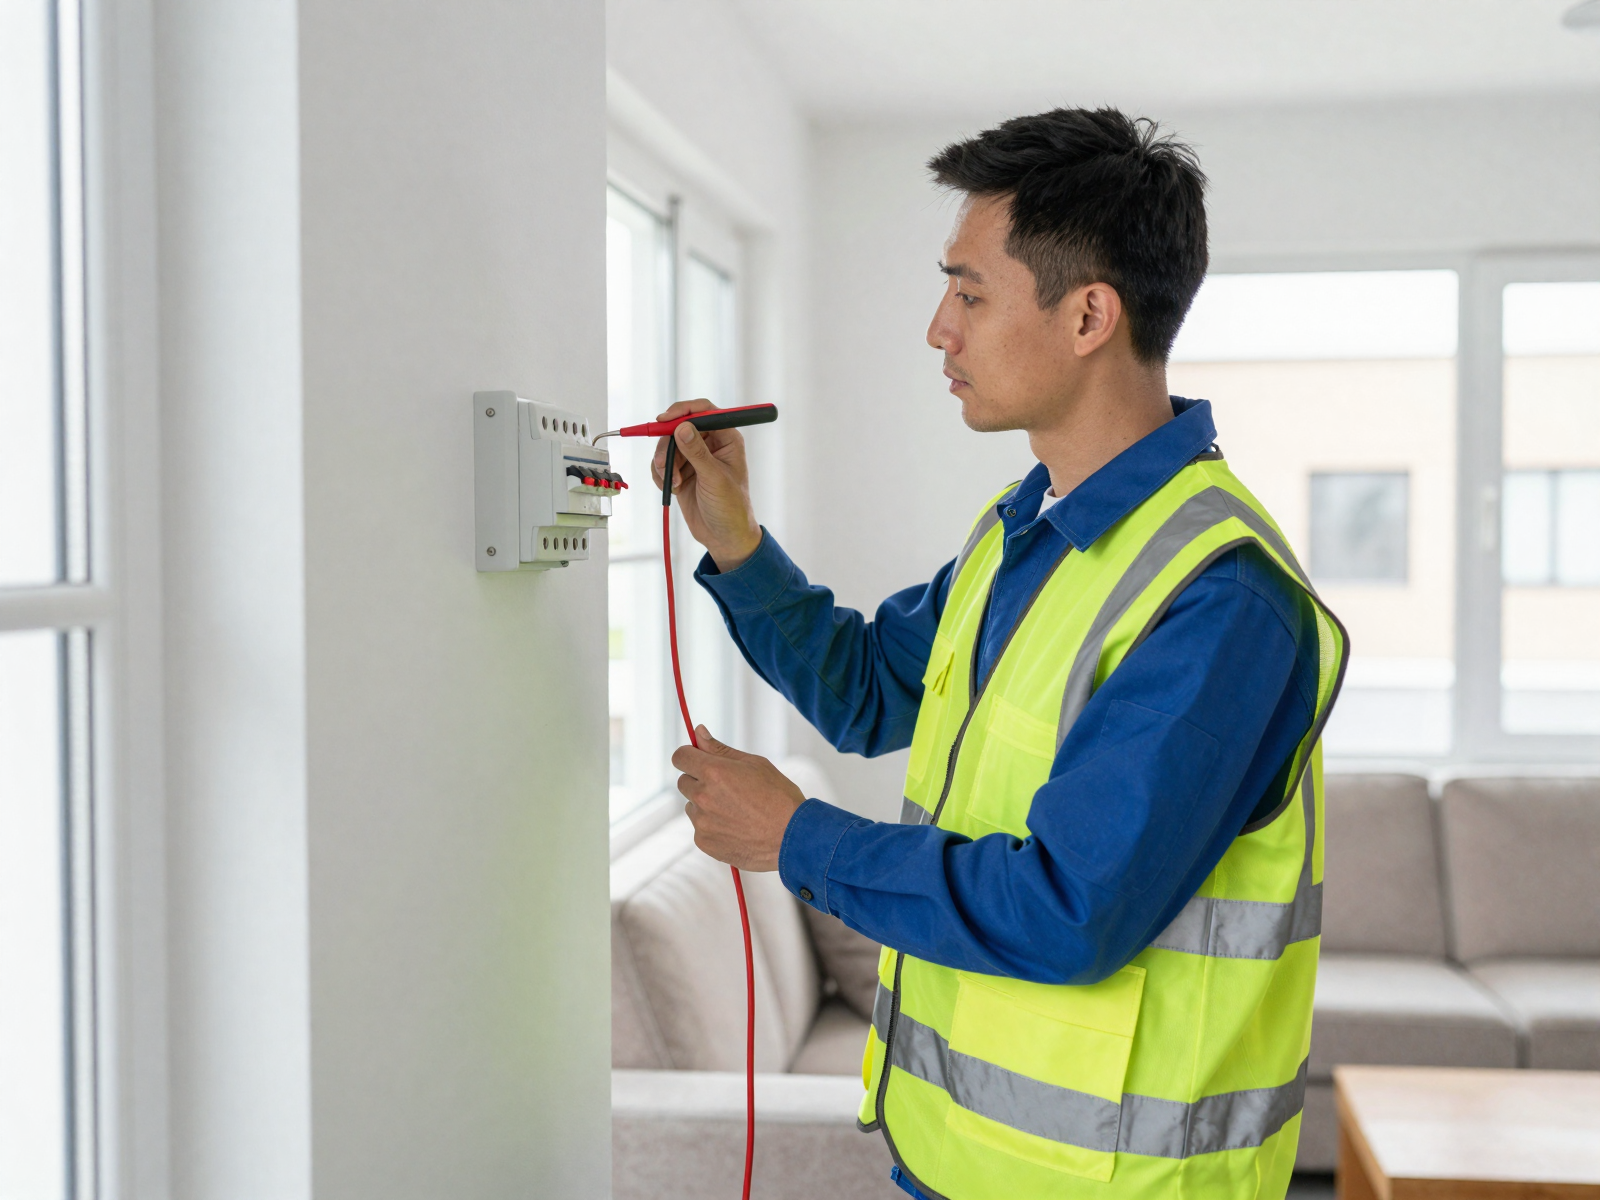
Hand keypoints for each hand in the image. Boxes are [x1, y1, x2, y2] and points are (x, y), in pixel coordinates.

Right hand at [649, 398, 761, 570]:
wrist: (724, 537)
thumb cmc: (731, 508)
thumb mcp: (714, 479)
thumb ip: (697, 453)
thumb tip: (682, 428)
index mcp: (726, 439)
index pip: (703, 412)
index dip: (682, 411)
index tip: (664, 420)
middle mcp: (710, 444)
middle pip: (679, 428)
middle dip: (668, 446)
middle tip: (664, 465)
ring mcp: (694, 458)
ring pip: (668, 446)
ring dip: (664, 464)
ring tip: (673, 484)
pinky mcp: (681, 471)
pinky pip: (662, 463)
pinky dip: (661, 474)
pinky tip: (671, 489)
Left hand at [673, 726, 805, 871]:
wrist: (793, 836)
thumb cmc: (778, 796)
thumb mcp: (754, 764)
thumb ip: (720, 749)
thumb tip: (698, 731)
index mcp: (714, 772)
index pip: (680, 756)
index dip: (690, 756)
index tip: (699, 760)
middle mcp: (703, 797)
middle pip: (684, 781)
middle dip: (700, 781)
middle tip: (728, 788)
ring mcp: (702, 822)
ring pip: (692, 806)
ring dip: (706, 805)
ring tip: (736, 810)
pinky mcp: (704, 842)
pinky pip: (700, 828)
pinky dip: (713, 826)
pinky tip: (736, 827)